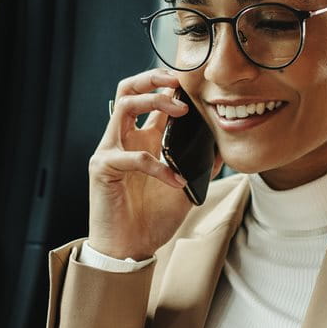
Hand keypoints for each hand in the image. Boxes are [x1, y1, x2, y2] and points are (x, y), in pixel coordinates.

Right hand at [88, 69, 211, 260]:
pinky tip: (176, 180)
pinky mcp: (103, 168)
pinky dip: (159, 166)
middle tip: (180, 82)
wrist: (130, 249)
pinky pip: (133, 157)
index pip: (150, 99)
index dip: (168, 86)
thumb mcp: (186, 189)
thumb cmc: (152, 220)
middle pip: (129, 89)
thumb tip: (223, 148)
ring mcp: (110, 150)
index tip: (194, 84)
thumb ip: (201, 166)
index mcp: (143, 140)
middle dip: (154, 78)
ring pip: (125, 105)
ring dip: (155, 102)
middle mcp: (125, 139)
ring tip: (181, 112)